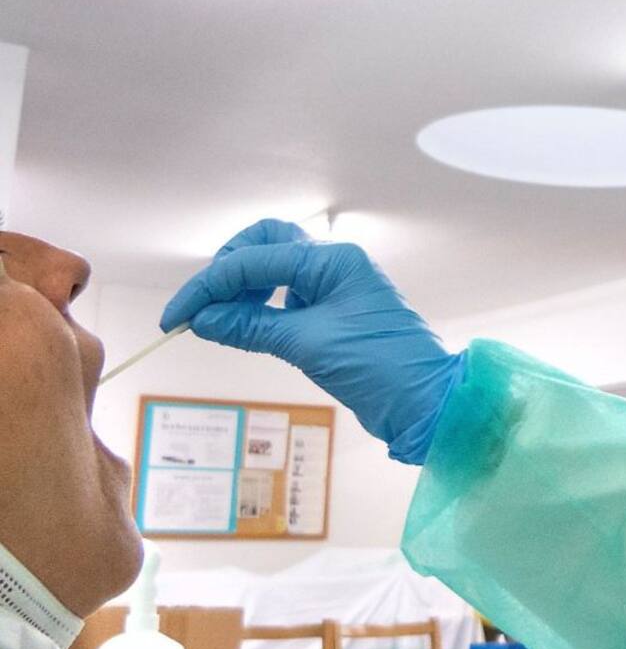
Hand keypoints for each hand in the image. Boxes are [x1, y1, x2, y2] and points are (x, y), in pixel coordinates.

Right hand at [161, 219, 463, 463]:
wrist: (427, 404)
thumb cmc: (381, 369)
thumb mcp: (308, 345)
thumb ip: (252, 326)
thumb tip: (202, 318)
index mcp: (333, 260)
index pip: (254, 259)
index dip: (208, 287)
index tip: (175, 318)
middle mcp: (336, 264)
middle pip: (266, 244)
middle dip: (229, 268)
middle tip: (204, 307)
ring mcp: (339, 287)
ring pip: (277, 269)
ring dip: (244, 289)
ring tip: (220, 322)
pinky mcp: (338, 314)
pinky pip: (290, 297)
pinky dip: (263, 308)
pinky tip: (248, 329)